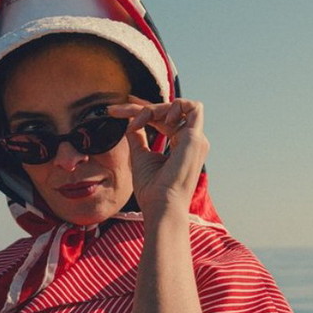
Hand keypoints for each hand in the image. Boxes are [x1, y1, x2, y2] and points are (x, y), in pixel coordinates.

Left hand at [107, 97, 208, 215]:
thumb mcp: (141, 156)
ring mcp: (196, 139)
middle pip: (167, 111)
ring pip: (179, 106)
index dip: (140, 111)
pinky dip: (175, 106)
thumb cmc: (152, 189)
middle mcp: (191, 141)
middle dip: (141, 107)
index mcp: (181, 145)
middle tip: (119, 111)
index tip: (116, 111)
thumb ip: (138, 137)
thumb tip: (131, 123)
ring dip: (157, 107)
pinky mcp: (196, 138)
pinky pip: (192, 107)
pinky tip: (157, 119)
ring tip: (141, 120)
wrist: (160, 206)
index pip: (162, 120)